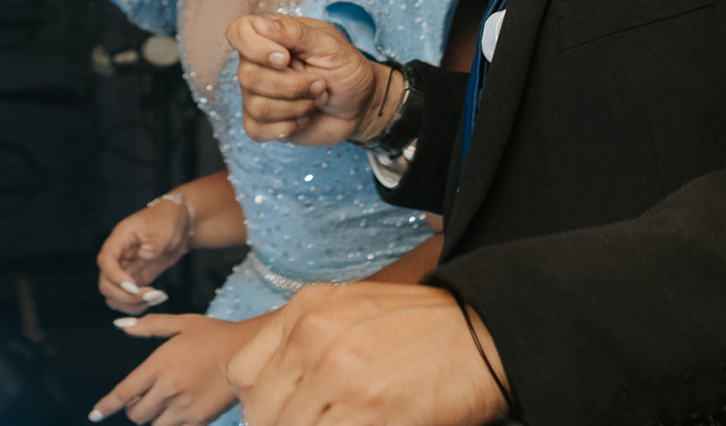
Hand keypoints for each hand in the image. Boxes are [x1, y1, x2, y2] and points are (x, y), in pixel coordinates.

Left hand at [91, 313, 254, 424]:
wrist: (249, 353)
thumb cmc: (215, 334)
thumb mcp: (182, 323)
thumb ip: (149, 325)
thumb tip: (122, 326)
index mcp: (161, 364)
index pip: (124, 392)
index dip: (106, 405)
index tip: (94, 413)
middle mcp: (169, 388)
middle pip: (136, 414)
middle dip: (134, 408)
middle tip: (143, 398)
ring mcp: (184, 407)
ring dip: (152, 419)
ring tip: (161, 405)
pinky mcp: (199, 420)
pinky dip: (170, 425)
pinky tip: (175, 415)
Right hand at [97, 201, 190, 313]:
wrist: (178, 226)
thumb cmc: (167, 220)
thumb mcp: (164, 227)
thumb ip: (155, 241)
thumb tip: (145, 252)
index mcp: (120, 239)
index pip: (106, 260)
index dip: (115, 276)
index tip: (133, 286)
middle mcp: (118, 256)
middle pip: (105, 283)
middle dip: (123, 295)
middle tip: (146, 295)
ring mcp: (125, 270)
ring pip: (112, 295)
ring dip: (129, 304)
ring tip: (152, 299)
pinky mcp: (134, 280)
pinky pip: (125, 299)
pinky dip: (136, 306)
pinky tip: (152, 300)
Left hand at [226, 283, 508, 425]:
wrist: (485, 332)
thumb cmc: (424, 328)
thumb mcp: (351, 311)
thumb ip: (306, 343)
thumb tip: (278, 396)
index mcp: (306, 310)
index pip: (241, 372)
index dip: (259, 404)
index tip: (282, 414)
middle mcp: (313, 338)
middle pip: (262, 412)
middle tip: (325, 421)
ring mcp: (340, 376)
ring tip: (352, 420)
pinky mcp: (370, 412)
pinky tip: (369, 425)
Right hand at [227, 14, 396, 146]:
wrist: (360, 106)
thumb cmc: (346, 69)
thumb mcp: (329, 45)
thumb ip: (295, 32)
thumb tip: (260, 23)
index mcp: (271, 37)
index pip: (238, 32)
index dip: (255, 47)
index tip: (285, 58)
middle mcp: (257, 63)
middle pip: (248, 76)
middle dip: (292, 85)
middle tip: (320, 83)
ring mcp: (257, 94)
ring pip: (257, 106)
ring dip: (296, 106)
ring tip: (317, 98)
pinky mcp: (262, 123)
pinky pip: (256, 129)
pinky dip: (287, 126)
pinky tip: (304, 117)